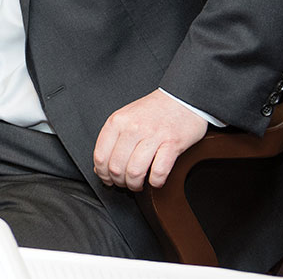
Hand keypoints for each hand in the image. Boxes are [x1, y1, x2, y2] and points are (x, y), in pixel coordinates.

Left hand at [92, 90, 207, 190]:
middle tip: (125, 183)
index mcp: (117, 122)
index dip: (103, 174)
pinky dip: (156, 182)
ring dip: (135, 185)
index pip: (100, 156)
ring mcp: (153, 136)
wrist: (181, 98)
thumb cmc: (153, 111)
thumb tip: (100, 167)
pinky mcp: (172, 144)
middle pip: (116, 168)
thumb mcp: (125, 118)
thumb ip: (112, 140)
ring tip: (138, 184)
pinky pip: (159, 172)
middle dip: (119, 182)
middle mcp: (132, 128)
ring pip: (134, 172)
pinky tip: (155, 179)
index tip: (109, 179)